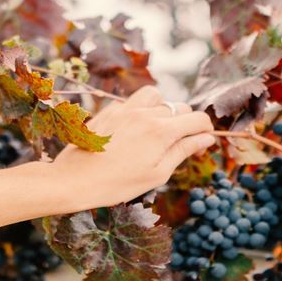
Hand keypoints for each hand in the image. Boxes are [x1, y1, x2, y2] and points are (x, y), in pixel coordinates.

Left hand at [50, 86, 214, 209]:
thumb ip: (183, 151)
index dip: (205, 130)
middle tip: (178, 143)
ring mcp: (125, 109)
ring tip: (157, 130)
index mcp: (161, 131)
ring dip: (162, 108)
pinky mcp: (109, 111)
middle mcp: (145, 114)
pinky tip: (132, 132)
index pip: (197, 118)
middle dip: (185, 123)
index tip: (200, 143)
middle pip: (178, 107)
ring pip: (155, 96)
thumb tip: (206, 138)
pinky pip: (132, 102)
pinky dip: (139, 112)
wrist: (74, 181)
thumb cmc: (117, 184)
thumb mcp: (157, 174)